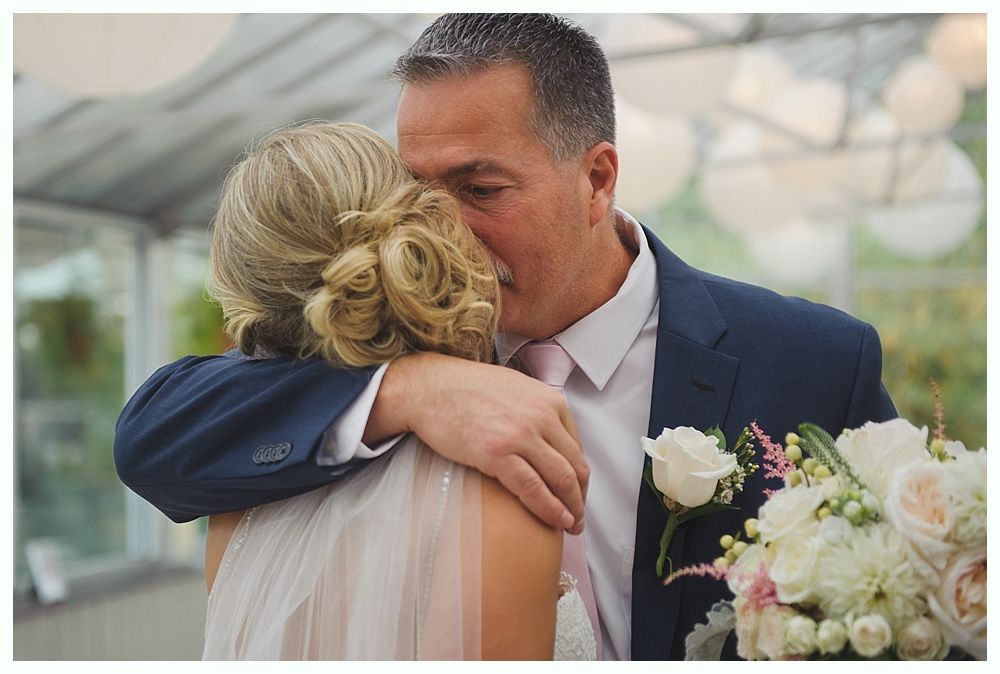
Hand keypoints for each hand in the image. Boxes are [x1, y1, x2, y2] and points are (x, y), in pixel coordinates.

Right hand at [365, 352, 587, 532]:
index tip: (576, 494)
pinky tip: (555, 521)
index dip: (580, 477)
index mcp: (549, 400)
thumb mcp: (515, 389)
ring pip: (561, 479)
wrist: (429, 388)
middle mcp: (541, 415)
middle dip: (580, 497)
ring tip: (570, 526)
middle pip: (575, 466)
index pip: (577, 447)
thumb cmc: (465, 389)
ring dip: (571, 508)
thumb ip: (537, 410)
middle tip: (578, 518)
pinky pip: (533, 488)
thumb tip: (549, 436)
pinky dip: (549, 509)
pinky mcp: (497, 453)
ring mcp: (520, 434)